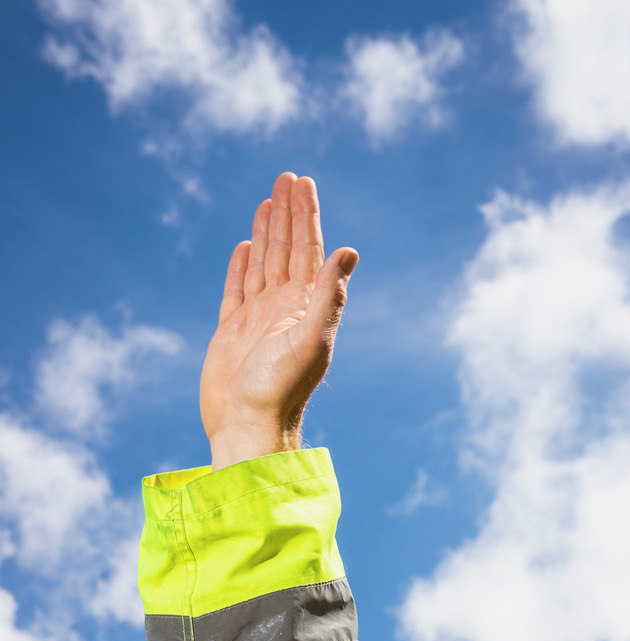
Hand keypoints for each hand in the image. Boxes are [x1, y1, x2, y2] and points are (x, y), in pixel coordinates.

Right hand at [199, 172, 357, 470]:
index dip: (306, 216)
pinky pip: (236, 289)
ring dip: (266, 231)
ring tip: (268, 200)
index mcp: (305, 307)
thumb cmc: (283, 388)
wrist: (249, 426)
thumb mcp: (312, 337)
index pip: (309, 251)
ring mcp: (257, 319)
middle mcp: (284, 309)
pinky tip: (246, 247)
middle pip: (287, 250)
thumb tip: (350, 251)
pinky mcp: (231, 332)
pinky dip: (241, 266)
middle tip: (286, 177)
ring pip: (263, 263)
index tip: (303, 183)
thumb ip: (331, 294)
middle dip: (287, 213)